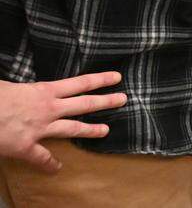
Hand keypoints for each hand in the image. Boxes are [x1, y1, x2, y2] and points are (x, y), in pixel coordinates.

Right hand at [0, 72, 127, 172]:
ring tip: (106, 131)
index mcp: (44, 91)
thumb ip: (24, 88)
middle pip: (83, 104)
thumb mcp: (9, 84)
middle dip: (105, 102)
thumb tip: (25, 88)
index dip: (100, 80)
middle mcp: (48, 109)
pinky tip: (56, 169)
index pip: (79, 83)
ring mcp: (39, 129)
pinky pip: (41, 158)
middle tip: (124, 100)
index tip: (117, 77)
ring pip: (71, 129)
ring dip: (90, 130)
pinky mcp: (25, 147)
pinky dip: (49, 164)